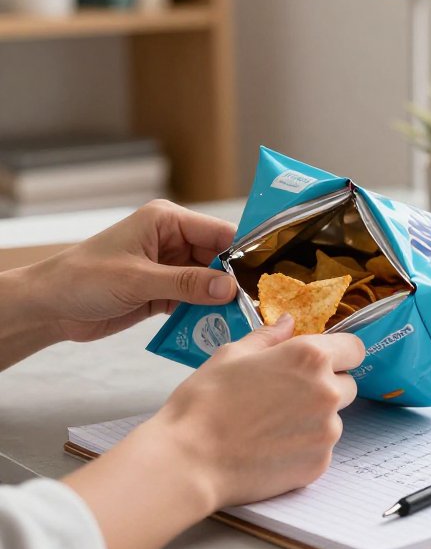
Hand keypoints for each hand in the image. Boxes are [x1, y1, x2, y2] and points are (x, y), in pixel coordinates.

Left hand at [30, 199, 238, 342]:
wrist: (49, 307)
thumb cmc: (83, 279)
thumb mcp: (138, 279)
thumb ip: (186, 283)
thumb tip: (229, 288)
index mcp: (167, 221)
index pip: (219, 232)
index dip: (242, 253)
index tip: (263, 277)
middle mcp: (172, 240)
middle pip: (220, 258)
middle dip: (234, 281)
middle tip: (257, 304)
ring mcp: (170, 267)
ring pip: (210, 282)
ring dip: (221, 300)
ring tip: (244, 319)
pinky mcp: (165, 292)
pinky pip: (196, 300)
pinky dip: (206, 313)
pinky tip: (220, 327)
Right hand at [157, 315, 364, 504]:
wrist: (189, 460)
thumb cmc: (205, 402)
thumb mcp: (233, 355)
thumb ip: (269, 336)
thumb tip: (288, 322)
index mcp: (311, 357)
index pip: (355, 348)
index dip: (340, 353)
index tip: (323, 361)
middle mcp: (328, 392)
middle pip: (347, 385)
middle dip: (326, 386)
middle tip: (288, 395)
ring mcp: (327, 431)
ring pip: (334, 419)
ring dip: (314, 419)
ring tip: (272, 425)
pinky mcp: (320, 463)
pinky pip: (321, 449)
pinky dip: (303, 448)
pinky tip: (271, 448)